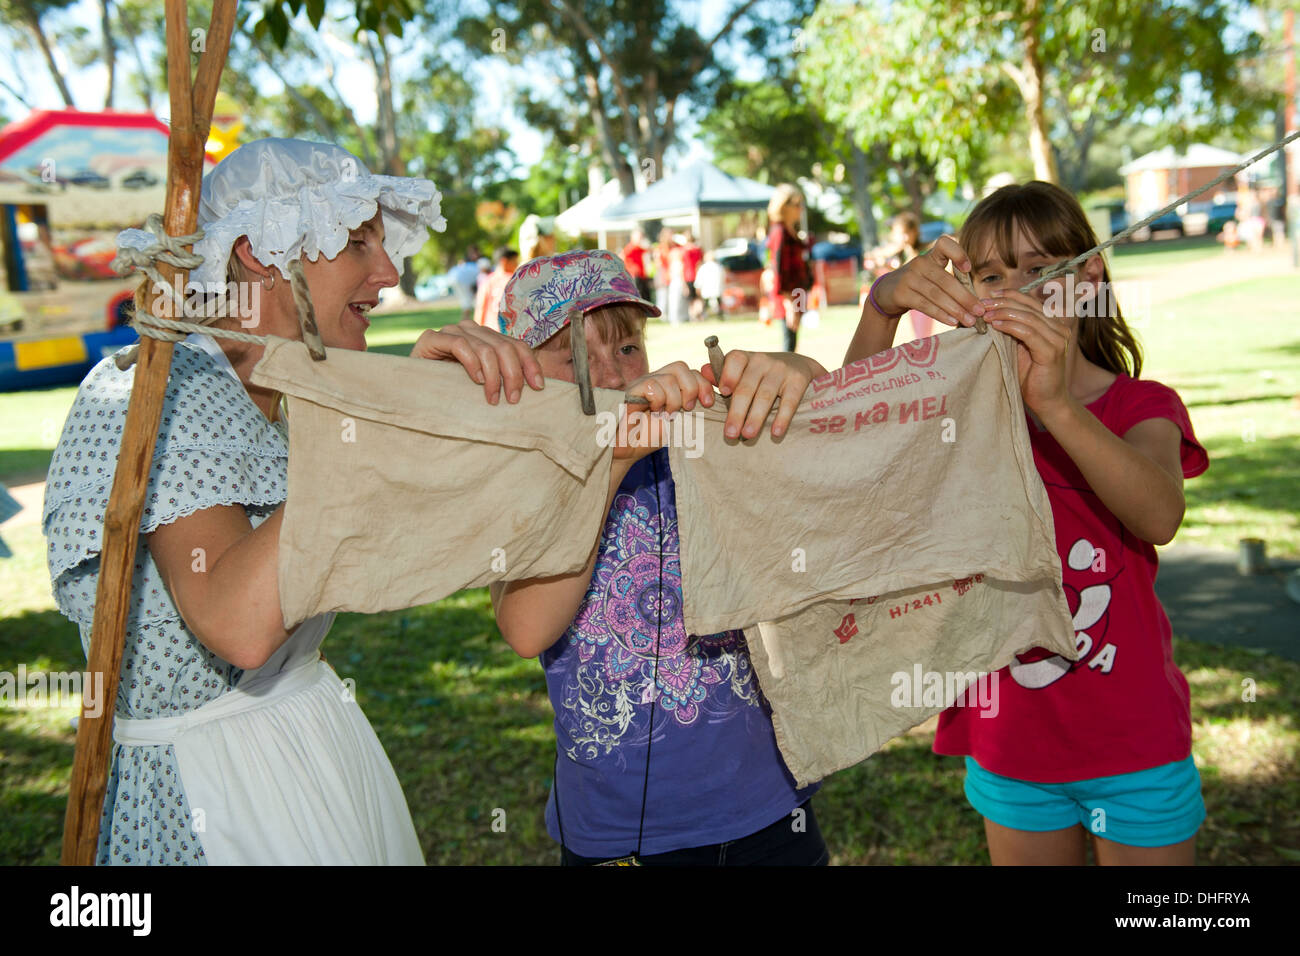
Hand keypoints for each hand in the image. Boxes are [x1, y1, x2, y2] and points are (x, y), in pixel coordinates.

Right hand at [409, 320, 543, 404]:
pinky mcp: (431, 339)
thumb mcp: (483, 382)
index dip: (530, 364)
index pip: (516, 344)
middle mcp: (471, 329)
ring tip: (493, 398)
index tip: (538, 387)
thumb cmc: (451, 390)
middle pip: (505, 347)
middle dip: (513, 375)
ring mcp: (451, 332)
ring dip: (493, 376)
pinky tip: (475, 380)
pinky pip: (460, 345)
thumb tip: (538, 386)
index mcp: (486, 337)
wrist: (412, 389)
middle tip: (513, 399)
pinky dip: (472, 363)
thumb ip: (503, 377)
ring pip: (486, 348)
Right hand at [615, 362, 714, 459]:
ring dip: (673, 400)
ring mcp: (642, 383)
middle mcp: (656, 380)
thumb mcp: (677, 422)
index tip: (708, 403)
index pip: (691, 371)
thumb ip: (690, 408)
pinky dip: (658, 400)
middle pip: (681, 367)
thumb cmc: (649, 438)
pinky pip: (651, 385)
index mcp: (668, 386)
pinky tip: (654, 413)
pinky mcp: (631, 390)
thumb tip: (708, 401)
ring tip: (667, 415)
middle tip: (687, 408)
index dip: (703, 384)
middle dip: (692, 388)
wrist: (625, 450)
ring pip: (668, 377)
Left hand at [702, 351, 827, 439]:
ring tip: (748, 435)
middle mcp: (762, 360)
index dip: (728, 375)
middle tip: (730, 434)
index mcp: (745, 358)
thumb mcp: (743, 372)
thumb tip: (702, 372)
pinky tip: (776, 432)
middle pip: (746, 387)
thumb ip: (722, 375)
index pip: (734, 360)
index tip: (723, 392)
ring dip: (756, 417)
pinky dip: (782, 417)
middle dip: (737, 411)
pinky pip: (789, 401)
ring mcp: (781, 369)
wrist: (800, 366)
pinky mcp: (798, 380)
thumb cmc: (761, 375)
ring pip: (765, 395)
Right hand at [870, 236, 985, 327]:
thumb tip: (976, 302)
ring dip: (956, 309)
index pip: (944, 244)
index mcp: (931, 256)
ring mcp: (909, 278)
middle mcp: (919, 263)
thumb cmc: (918, 285)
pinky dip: (940, 314)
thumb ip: (950, 281)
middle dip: (965, 297)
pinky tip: (952, 321)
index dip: (958, 253)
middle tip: (980, 311)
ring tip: (970, 320)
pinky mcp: (901, 293)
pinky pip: (925, 305)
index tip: (968, 269)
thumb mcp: (931, 275)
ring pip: (937, 295)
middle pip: (946, 280)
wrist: (887, 293)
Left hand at [982, 289, 1071, 417]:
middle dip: (1003, 303)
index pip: (1030, 302)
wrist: (1047, 401)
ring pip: (1028, 317)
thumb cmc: (1030, 377)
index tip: (989, 295)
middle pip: (1028, 306)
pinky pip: (1029, 333)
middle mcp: (1058, 327)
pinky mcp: (1052, 351)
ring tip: (986, 314)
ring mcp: (1057, 338)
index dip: (1009, 295)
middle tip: (982, 304)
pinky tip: (996, 326)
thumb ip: (1010, 331)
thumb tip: (987, 316)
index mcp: (1052, 323)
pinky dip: (1011, 327)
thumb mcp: (1018, 349)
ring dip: (1004, 313)